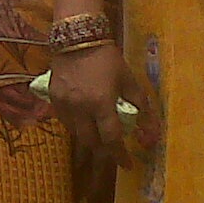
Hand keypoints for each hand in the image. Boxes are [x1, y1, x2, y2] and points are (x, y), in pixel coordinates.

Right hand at [49, 42, 147, 182]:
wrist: (77, 37)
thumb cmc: (107, 59)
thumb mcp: (129, 81)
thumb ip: (141, 108)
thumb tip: (151, 133)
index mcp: (101, 103)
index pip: (111, 139)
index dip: (120, 155)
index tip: (128, 165)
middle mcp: (80, 107)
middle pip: (90, 142)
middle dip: (103, 152)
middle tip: (112, 154)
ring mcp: (63, 103)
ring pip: (75, 133)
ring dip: (89, 139)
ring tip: (98, 137)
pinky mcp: (52, 97)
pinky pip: (64, 120)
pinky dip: (75, 126)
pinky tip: (83, 122)